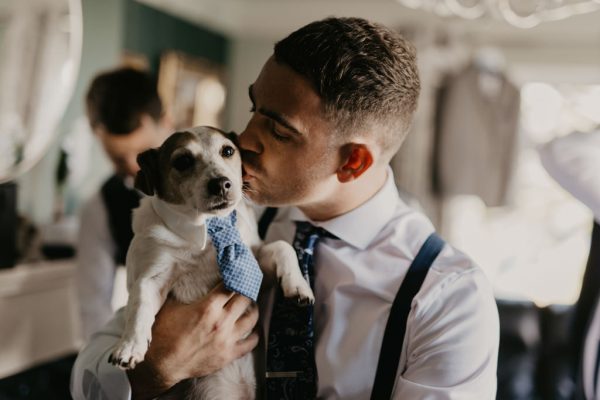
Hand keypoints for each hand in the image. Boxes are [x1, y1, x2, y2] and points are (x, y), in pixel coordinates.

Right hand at [127, 283, 259, 399]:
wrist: (160, 364)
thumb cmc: (162, 333)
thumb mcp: (170, 305)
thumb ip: (182, 291)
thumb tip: (185, 277)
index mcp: (208, 307)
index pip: (231, 285)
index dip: (236, 276)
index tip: (238, 272)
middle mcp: (221, 321)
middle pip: (245, 298)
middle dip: (247, 290)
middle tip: (247, 287)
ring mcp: (227, 339)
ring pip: (252, 319)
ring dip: (253, 309)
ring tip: (250, 305)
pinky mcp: (228, 355)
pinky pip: (251, 343)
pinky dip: (254, 335)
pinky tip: (253, 330)